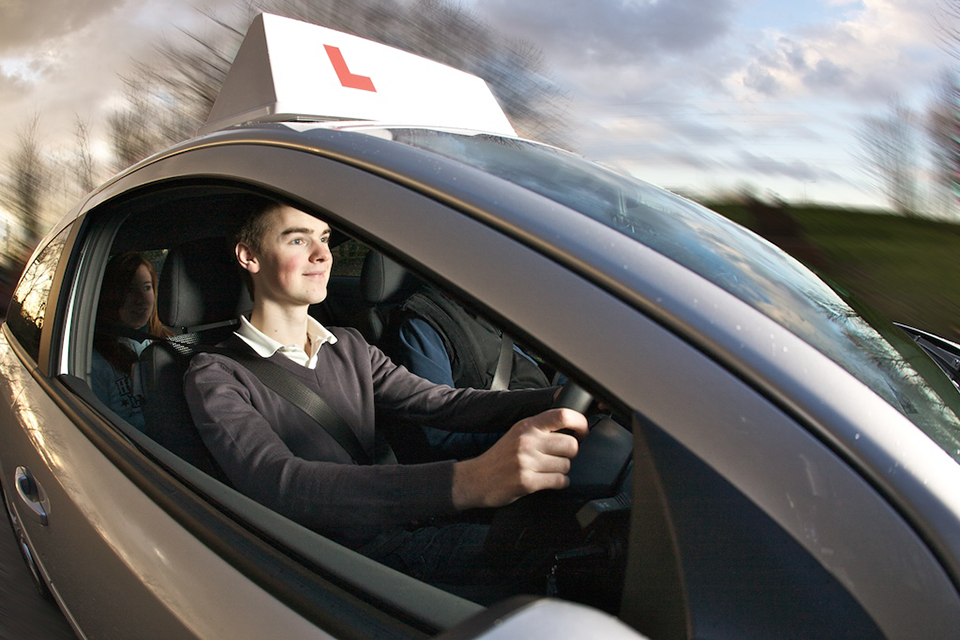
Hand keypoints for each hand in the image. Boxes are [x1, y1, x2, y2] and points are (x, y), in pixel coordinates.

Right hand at [451, 408, 587, 510]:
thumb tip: (572, 428)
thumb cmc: (500, 457)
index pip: (562, 415)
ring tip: (548, 470)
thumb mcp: (517, 433)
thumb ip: (540, 428)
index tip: (582, 431)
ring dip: (562, 470)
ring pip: (566, 465)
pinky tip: (547, 480)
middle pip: (571, 444)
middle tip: (561, 456)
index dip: (580, 423)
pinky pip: (559, 481)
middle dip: (570, 454)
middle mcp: (527, 441)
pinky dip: (558, 483)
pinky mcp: (527, 481)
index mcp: (526, 426)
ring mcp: (526, 462)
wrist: (476, 479)